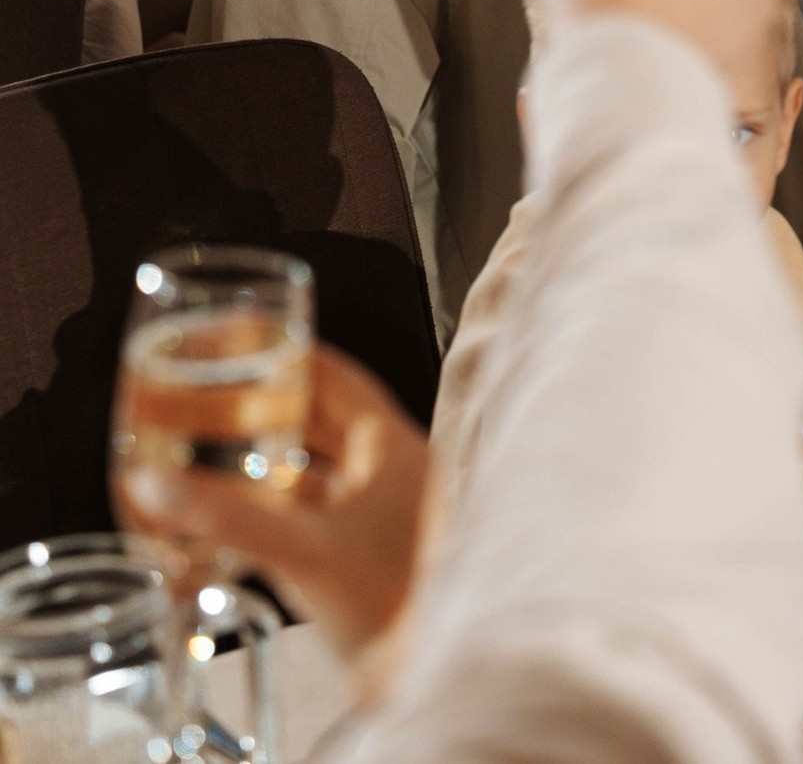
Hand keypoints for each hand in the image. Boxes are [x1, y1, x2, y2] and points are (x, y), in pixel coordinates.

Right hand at [119, 347, 431, 697]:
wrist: (435, 671)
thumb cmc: (396, 606)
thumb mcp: (304, 548)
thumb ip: (226, 516)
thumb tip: (156, 486)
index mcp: (394, 447)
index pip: (338, 378)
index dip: (288, 356)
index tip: (243, 342)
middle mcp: (394, 471)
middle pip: (323, 419)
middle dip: (266, 406)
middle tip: (212, 394)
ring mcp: (384, 512)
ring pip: (319, 467)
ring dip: (268, 457)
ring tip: (212, 449)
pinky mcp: (368, 553)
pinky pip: (316, 511)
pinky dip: (276, 505)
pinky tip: (239, 516)